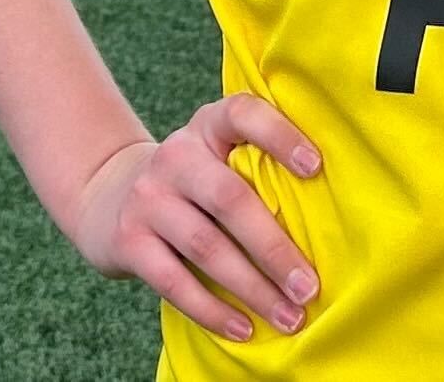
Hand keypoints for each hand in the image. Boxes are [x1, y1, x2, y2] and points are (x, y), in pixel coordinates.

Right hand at [69, 96, 323, 342]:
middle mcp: (176, 156)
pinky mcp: (128, 240)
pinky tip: (244, 328)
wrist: (111, 198)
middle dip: (274, 247)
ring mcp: (148, 197)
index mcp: (208, 127)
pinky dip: (212, 309)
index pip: (242, 114)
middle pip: (229, 198)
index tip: (316, 167)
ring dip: (252, 287)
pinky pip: (174, 281)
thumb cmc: (195, 186)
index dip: (279, 135)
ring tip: (289, 316)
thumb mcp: (218, 158)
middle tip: (310, 285)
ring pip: (205, 245)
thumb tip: (333, 217)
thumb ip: (259, 169)